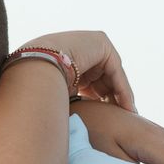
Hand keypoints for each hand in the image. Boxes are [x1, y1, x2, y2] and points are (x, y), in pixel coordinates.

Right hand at [16, 30, 136, 107]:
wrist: (36, 69)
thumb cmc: (42, 87)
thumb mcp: (64, 94)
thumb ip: (76, 98)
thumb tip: (78, 122)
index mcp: (71, 57)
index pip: (92, 79)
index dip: (101, 99)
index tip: (109, 117)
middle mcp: (83, 47)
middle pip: (105, 76)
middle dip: (113, 98)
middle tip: (121, 118)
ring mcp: (93, 42)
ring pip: (113, 75)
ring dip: (121, 97)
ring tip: (127, 116)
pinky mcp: (102, 43)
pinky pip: (116, 71)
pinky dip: (123, 90)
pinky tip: (127, 108)